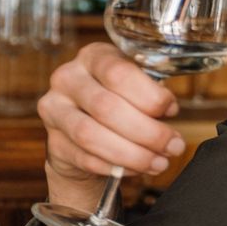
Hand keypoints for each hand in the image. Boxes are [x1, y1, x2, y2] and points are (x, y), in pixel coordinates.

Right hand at [37, 41, 185, 197]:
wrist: (84, 131)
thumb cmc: (119, 102)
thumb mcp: (134, 87)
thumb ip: (151, 93)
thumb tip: (168, 111)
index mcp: (93, 57)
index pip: (118, 73)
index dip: (150, 96)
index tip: (172, 111)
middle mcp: (67, 79)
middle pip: (105, 107)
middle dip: (147, 132)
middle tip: (173, 147)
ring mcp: (55, 111)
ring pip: (91, 136)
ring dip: (132, 154)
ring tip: (158, 162)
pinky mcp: (54, 143)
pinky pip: (86, 160)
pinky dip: (117, 167)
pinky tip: (136, 168)